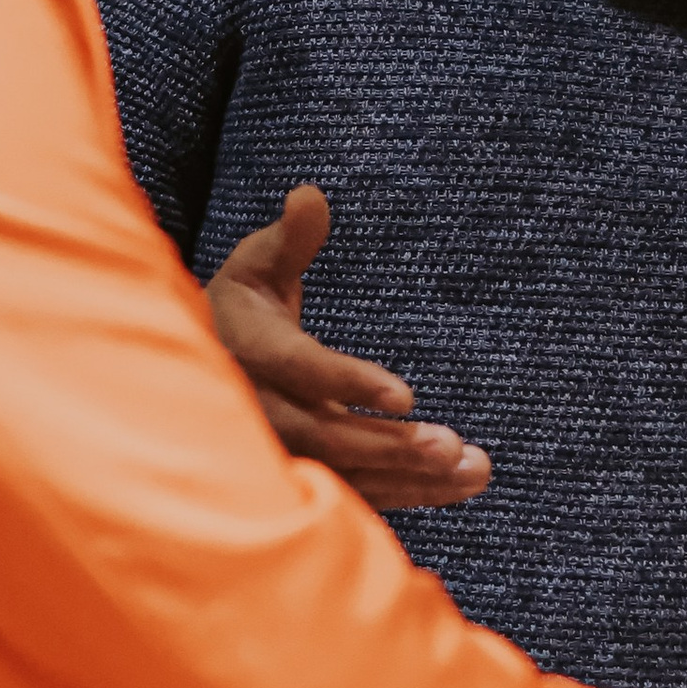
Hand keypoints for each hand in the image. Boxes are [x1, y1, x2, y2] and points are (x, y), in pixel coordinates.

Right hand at [209, 186, 489, 512]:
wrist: (210, 368)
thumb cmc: (243, 305)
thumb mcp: (258, 263)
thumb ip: (290, 237)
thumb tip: (311, 194)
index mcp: (247, 349)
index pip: (297, 369)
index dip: (349, 382)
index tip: (407, 394)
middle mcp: (257, 409)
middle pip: (324, 438)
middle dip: (389, 445)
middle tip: (451, 445)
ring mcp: (281, 450)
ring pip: (347, 476)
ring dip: (413, 477)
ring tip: (476, 468)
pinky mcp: (305, 475)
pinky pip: (359, 493)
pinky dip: (413, 493)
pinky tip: (464, 482)